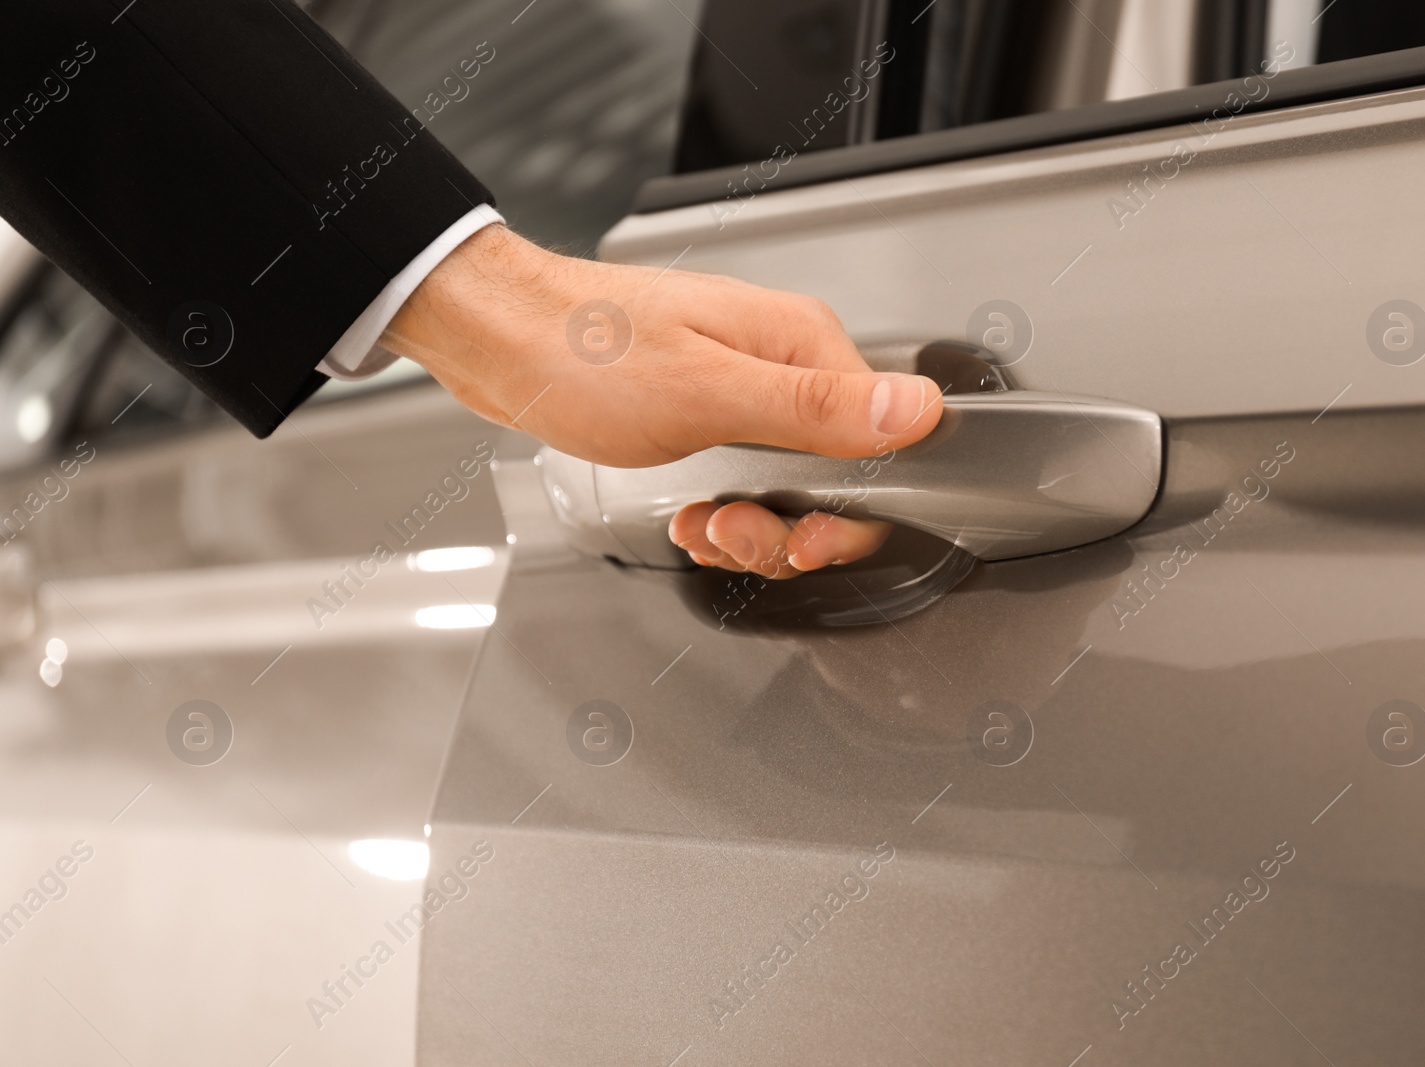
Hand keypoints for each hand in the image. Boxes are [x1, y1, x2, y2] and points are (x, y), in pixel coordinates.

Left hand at [383, 223, 942, 576]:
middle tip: (729, 534)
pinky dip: (724, 514)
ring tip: (701, 526)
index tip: (800, 540)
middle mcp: (784, 361)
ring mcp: (747, 386)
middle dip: (786, 527)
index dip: (847, 513)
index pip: (881, 445)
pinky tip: (690, 518)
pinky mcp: (712, 410)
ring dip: (750, 527)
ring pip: (790, 488)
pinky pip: (748, 480)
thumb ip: (816, 411)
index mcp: (800, 344)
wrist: (497, 337)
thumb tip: (918, 411)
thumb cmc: (580, 353)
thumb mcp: (705, 394)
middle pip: (838, 477)